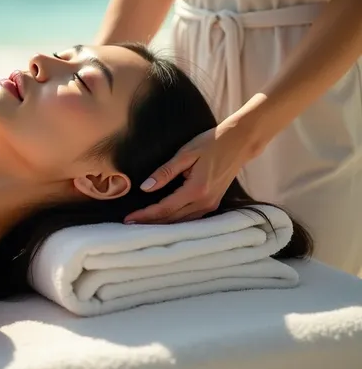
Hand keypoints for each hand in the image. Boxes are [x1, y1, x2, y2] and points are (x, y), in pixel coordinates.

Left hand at [124, 119, 260, 223]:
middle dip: (150, 222)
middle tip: (129, 224)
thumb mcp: (185, 154)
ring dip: (162, 224)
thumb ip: (165, 172)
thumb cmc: (211, 143)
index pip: (165, 208)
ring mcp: (211, 205)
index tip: (129, 218)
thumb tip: (145, 187)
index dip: (146, 215)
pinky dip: (175, 220)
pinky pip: (190, 218)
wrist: (239, 143)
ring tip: (142, 224)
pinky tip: (163, 219)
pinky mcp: (213, 203)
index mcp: (196, 190)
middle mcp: (205, 202)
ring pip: (182, 221)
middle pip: (172, 219)